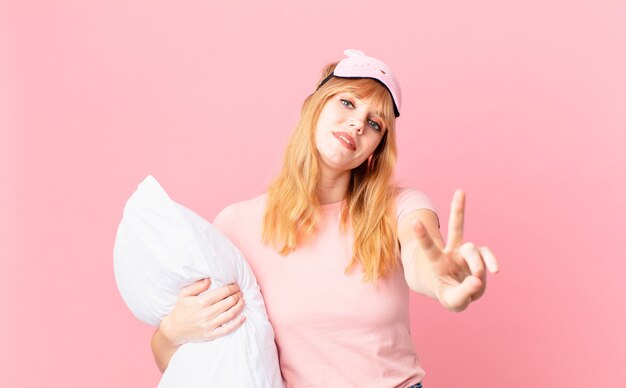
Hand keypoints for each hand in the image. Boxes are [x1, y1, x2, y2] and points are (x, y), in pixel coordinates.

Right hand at [159, 278, 245, 345]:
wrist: (174, 330)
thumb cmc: (180, 310)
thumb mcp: (184, 294)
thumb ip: (197, 286)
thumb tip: (209, 279)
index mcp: (201, 302)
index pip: (222, 293)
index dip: (231, 288)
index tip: (235, 286)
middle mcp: (206, 314)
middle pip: (229, 302)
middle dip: (237, 295)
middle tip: (239, 292)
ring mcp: (209, 325)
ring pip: (230, 314)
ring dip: (239, 306)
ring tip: (242, 300)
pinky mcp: (211, 335)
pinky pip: (228, 330)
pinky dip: (238, 323)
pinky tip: (243, 317)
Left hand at [413, 190, 498, 311]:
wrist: (456, 292)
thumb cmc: (449, 295)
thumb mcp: (452, 302)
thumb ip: (463, 293)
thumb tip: (477, 279)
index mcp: (437, 262)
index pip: (429, 247)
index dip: (422, 235)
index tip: (414, 220)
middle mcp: (450, 252)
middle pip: (455, 229)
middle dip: (458, 210)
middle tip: (460, 191)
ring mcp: (464, 253)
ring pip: (473, 248)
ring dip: (477, 265)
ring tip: (476, 279)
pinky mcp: (477, 256)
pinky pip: (486, 254)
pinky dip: (490, 262)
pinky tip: (494, 270)